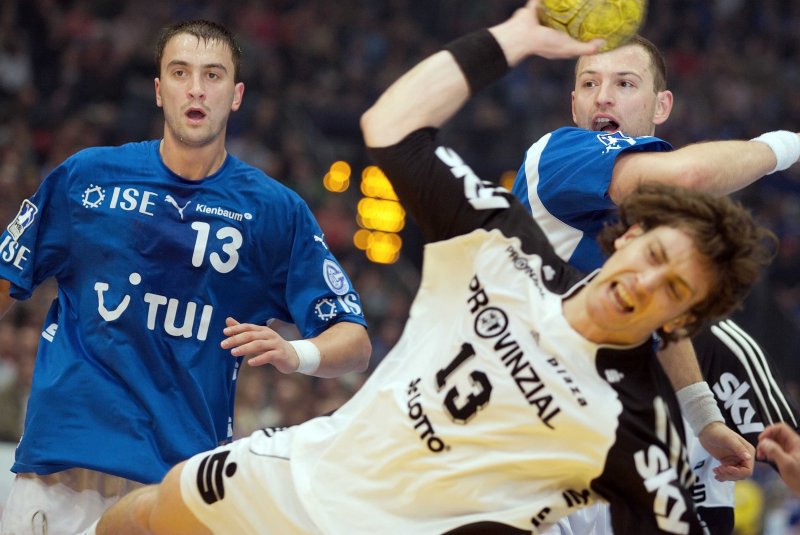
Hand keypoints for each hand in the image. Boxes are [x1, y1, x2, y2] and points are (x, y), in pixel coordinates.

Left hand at [220, 317, 298, 371]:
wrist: (293, 356)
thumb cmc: (272, 346)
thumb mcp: (258, 338)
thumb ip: (243, 330)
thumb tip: (228, 320)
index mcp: (262, 330)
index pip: (248, 327)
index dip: (236, 328)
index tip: (224, 332)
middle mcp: (269, 335)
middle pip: (251, 335)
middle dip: (237, 339)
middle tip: (223, 344)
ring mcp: (275, 344)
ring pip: (259, 344)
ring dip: (245, 348)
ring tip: (233, 352)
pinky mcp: (280, 354)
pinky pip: (269, 356)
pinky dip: (259, 359)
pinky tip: (250, 362)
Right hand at [489, 0, 603, 65]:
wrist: (522, 34)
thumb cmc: (545, 43)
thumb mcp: (568, 48)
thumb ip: (585, 48)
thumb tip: (603, 43)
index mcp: (558, 40)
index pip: (574, 36)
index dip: (584, 32)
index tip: (596, 24)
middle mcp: (551, 29)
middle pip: (566, 20)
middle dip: (574, 15)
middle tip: (589, 6)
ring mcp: (542, 18)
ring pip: (555, 8)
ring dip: (562, 4)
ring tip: (574, 0)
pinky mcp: (535, 6)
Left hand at [699, 421, 753, 480]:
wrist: (706, 430)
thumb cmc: (718, 431)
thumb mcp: (728, 439)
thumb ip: (738, 448)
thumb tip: (748, 457)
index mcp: (748, 452)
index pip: (748, 470)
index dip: (737, 472)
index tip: (726, 468)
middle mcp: (744, 457)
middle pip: (741, 474)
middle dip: (730, 475)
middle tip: (718, 470)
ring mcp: (736, 460)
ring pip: (734, 476)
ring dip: (725, 476)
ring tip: (715, 471)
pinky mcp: (728, 462)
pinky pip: (728, 473)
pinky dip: (723, 476)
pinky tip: (716, 474)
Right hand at [757, 422, 799, 494]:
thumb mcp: (786, 464)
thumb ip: (774, 451)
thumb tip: (763, 442)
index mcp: (796, 443)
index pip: (780, 428)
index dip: (769, 430)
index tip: (762, 439)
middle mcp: (793, 445)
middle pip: (776, 434)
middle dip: (766, 440)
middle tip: (760, 449)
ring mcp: (790, 451)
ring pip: (774, 442)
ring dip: (766, 446)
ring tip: (761, 455)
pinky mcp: (787, 457)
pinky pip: (775, 449)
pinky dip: (768, 452)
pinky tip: (766, 458)